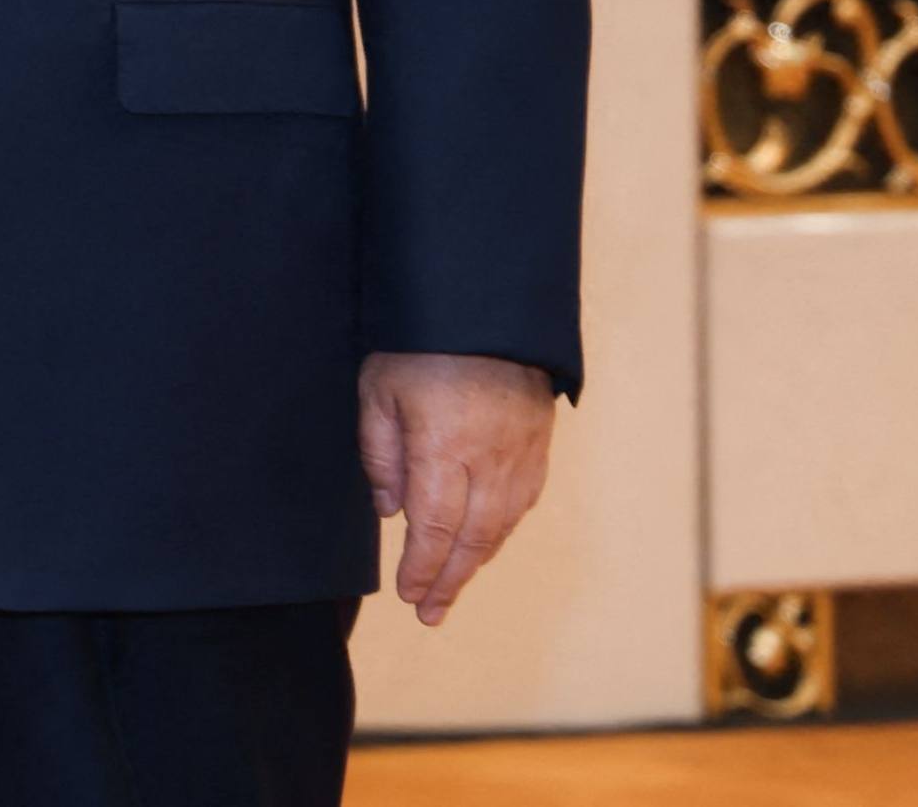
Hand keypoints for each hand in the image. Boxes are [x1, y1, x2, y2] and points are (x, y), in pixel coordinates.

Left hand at [358, 351, 554, 623]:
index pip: (436, 527)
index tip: (409, 595)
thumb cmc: (419, 344)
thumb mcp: (378, 390)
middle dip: (450, 580)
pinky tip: (487, 542)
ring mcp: (521, 451)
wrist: (485, 304)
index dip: (423, 567)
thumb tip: (390, 511)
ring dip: (477, 561)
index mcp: (444, 447)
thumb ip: (381, 453)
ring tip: (453, 587)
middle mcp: (490, 458)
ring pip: (502, 524)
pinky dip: (502, 530)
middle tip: (430, 612)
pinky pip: (524, 500)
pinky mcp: (540, 441)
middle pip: (473, 537)